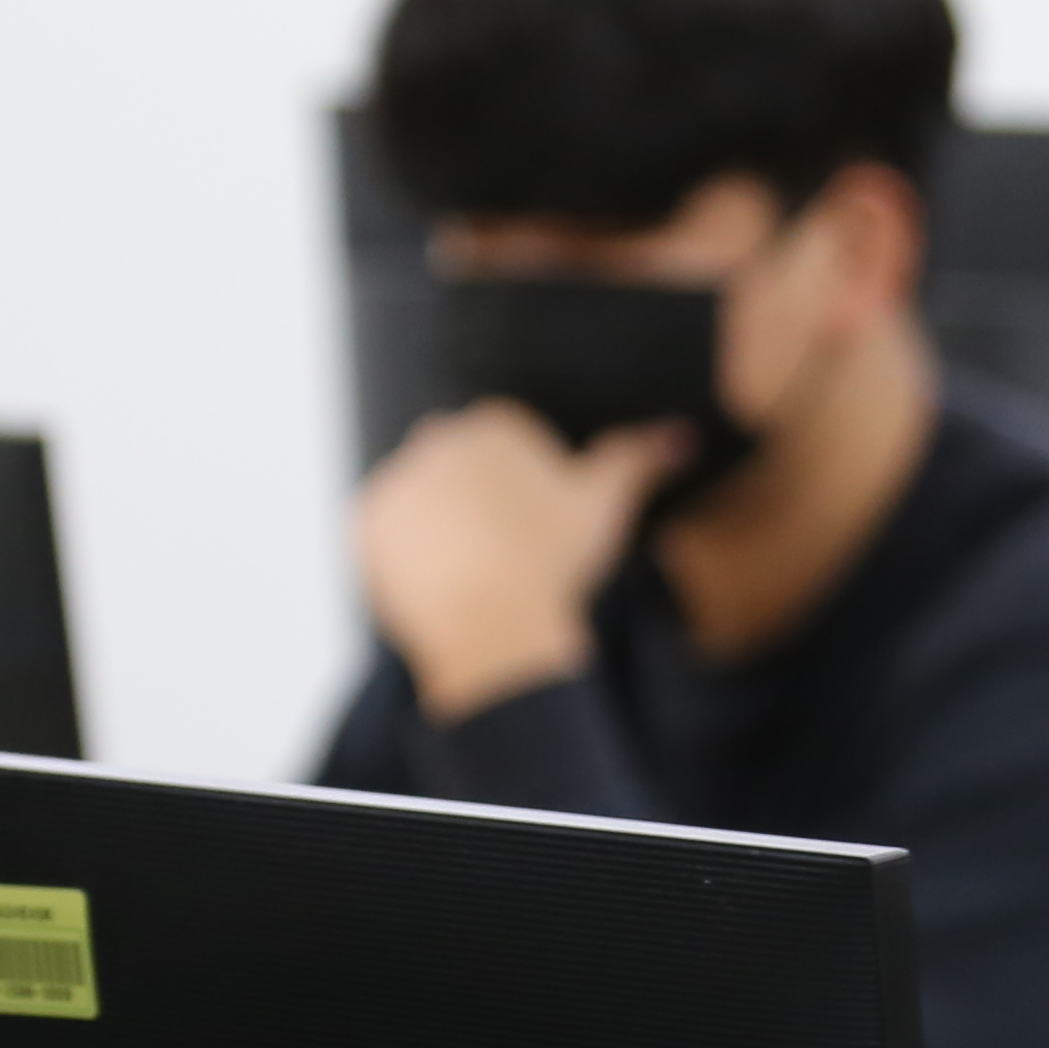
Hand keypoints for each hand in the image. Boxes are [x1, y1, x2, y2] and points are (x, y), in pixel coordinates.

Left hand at [353, 399, 688, 720]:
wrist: (492, 623)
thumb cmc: (554, 561)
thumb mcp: (608, 504)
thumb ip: (641, 458)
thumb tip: (682, 434)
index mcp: (494, 424)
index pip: (510, 453)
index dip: (530, 500)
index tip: (540, 537)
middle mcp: (436, 438)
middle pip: (464, 476)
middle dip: (483, 511)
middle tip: (511, 562)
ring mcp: (397, 479)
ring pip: (427, 508)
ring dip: (445, 535)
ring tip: (477, 578)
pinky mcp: (365, 522)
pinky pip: (389, 539)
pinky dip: (410, 561)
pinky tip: (442, 586)